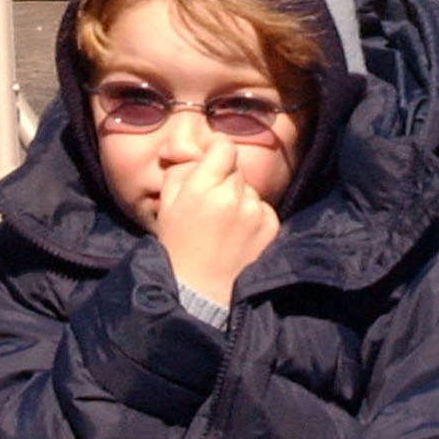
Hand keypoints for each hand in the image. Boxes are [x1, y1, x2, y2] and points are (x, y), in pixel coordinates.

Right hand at [155, 131, 279, 302]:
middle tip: (211, 203)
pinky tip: (238, 234)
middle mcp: (232, 196)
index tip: (211, 164)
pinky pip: (264, 208)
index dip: (217, 152)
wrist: (198, 291)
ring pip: (250, 189)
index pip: (223, 147)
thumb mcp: (167, 205)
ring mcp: (254, 213)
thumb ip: (180, 171)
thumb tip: (197, 154)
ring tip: (224, 224)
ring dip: (240, 199)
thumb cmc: (178, 247)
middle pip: (236, 169)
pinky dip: (254, 216)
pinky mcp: (270, 228)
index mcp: (202, 187)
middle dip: (225, 180)